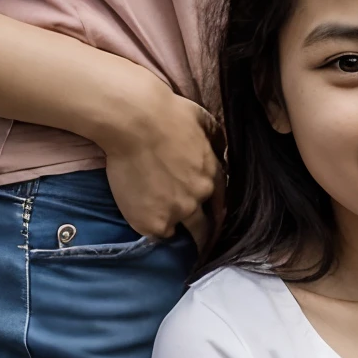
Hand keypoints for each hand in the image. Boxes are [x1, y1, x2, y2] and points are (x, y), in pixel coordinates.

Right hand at [93, 69, 221, 247]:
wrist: (135, 122)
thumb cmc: (168, 114)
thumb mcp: (203, 121)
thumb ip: (216, 139)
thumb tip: (222, 149)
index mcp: (213, 175)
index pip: (221, 204)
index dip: (215, 214)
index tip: (211, 222)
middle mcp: (199, 198)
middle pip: (205, 226)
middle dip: (201, 233)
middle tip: (195, 243)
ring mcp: (176, 213)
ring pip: (181, 232)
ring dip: (174, 228)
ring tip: (162, 225)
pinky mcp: (152, 223)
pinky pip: (156, 234)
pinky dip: (152, 228)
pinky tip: (144, 216)